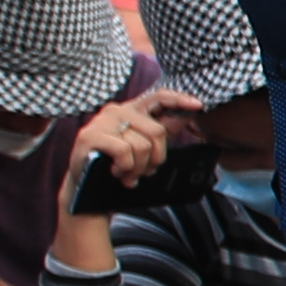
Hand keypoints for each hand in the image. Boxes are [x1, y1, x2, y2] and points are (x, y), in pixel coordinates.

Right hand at [65, 86, 198, 198]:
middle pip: (157, 131)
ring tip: (126, 174)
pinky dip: (125, 168)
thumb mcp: (143, 148)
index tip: (199, 105)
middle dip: (156, 158)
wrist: (86, 188)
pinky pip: (125, 152)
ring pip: (141, 145)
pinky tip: (115, 172)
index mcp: (131, 111)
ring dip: (138, 169)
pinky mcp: (90, 136)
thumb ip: (161, 131)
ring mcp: (102, 122)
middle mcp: (116, 110)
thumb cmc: (117, 166)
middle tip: (144, 172)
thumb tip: (185, 117)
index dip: (179, 99)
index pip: (158, 97)